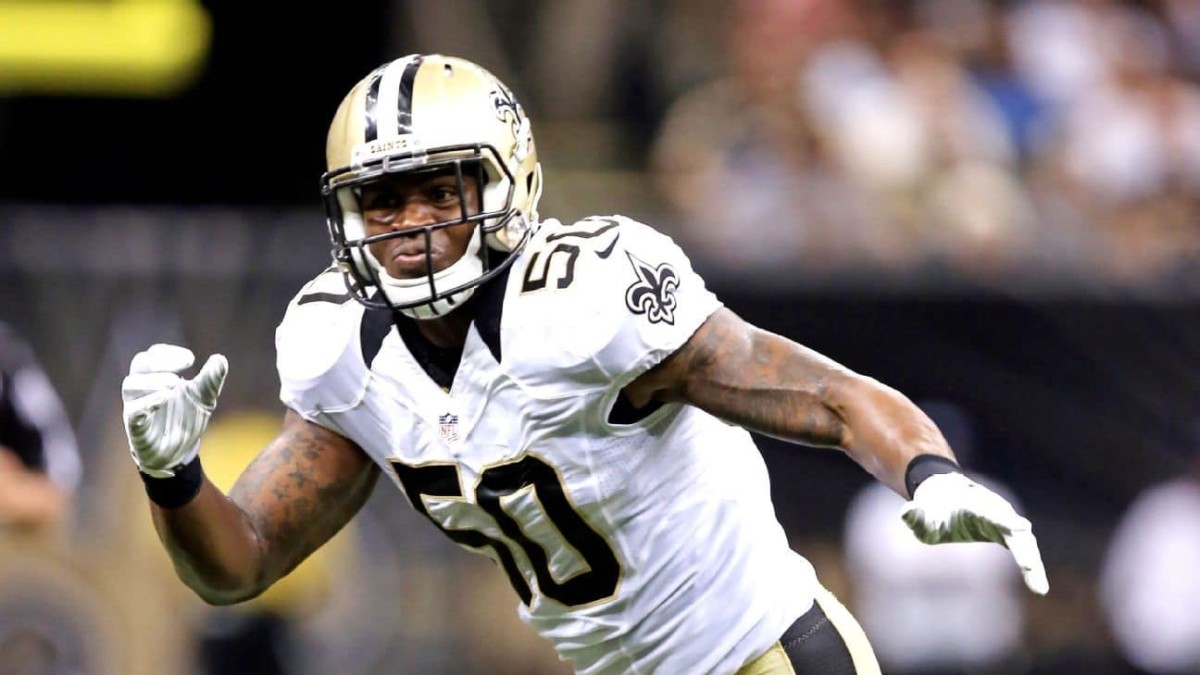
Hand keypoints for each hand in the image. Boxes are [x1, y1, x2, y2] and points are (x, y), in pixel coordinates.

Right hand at [121, 344, 226, 477]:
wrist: (179, 453)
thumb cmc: (185, 419)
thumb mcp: (204, 398)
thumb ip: (211, 379)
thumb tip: (220, 359)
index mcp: (156, 377)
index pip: (153, 355)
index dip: (168, 353)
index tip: (190, 359)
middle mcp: (142, 389)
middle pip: (139, 364)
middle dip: (160, 361)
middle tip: (184, 368)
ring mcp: (136, 407)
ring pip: (130, 385)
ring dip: (154, 381)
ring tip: (176, 384)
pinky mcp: (135, 427)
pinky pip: (133, 411)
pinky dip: (148, 402)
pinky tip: (166, 398)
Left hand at [900, 472, 1048, 594]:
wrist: (943, 493)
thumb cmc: (931, 505)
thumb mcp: (919, 510)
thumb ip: (916, 514)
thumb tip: (906, 513)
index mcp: (976, 504)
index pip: (992, 512)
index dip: (1004, 520)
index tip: (1018, 528)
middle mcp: (996, 511)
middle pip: (1016, 531)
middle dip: (1025, 551)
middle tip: (1032, 570)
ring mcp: (1003, 521)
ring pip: (1024, 542)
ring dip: (1032, 563)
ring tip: (1039, 587)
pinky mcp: (1004, 533)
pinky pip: (1021, 550)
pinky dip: (1029, 566)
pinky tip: (1037, 586)